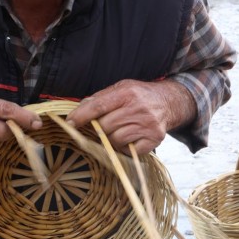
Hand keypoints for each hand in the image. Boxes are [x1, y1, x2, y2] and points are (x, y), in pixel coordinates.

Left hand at [66, 79, 193, 155]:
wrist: (169, 102)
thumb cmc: (140, 95)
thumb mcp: (121, 88)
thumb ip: (100, 98)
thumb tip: (78, 110)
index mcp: (127, 93)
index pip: (98, 106)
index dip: (81, 116)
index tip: (69, 123)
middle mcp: (138, 108)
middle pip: (105, 127)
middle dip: (99, 129)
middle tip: (103, 126)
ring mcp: (147, 125)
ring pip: (115, 140)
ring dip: (111, 139)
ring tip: (119, 130)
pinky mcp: (154, 139)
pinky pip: (128, 150)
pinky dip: (124, 147)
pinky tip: (129, 137)